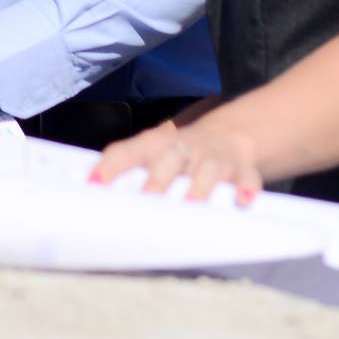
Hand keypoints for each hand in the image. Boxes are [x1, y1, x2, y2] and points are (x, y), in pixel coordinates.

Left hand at [89, 119, 263, 204]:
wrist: (229, 135)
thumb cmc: (178, 154)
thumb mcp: (154, 155)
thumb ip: (126, 170)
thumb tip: (90, 194)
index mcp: (157, 144)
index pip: (130, 150)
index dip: (112, 165)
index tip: (93, 184)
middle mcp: (186, 147)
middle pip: (171, 156)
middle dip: (159, 177)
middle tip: (147, 198)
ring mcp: (215, 158)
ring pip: (208, 168)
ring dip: (201, 185)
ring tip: (193, 203)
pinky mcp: (242, 170)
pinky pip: (247, 178)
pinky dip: (246, 188)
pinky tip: (243, 201)